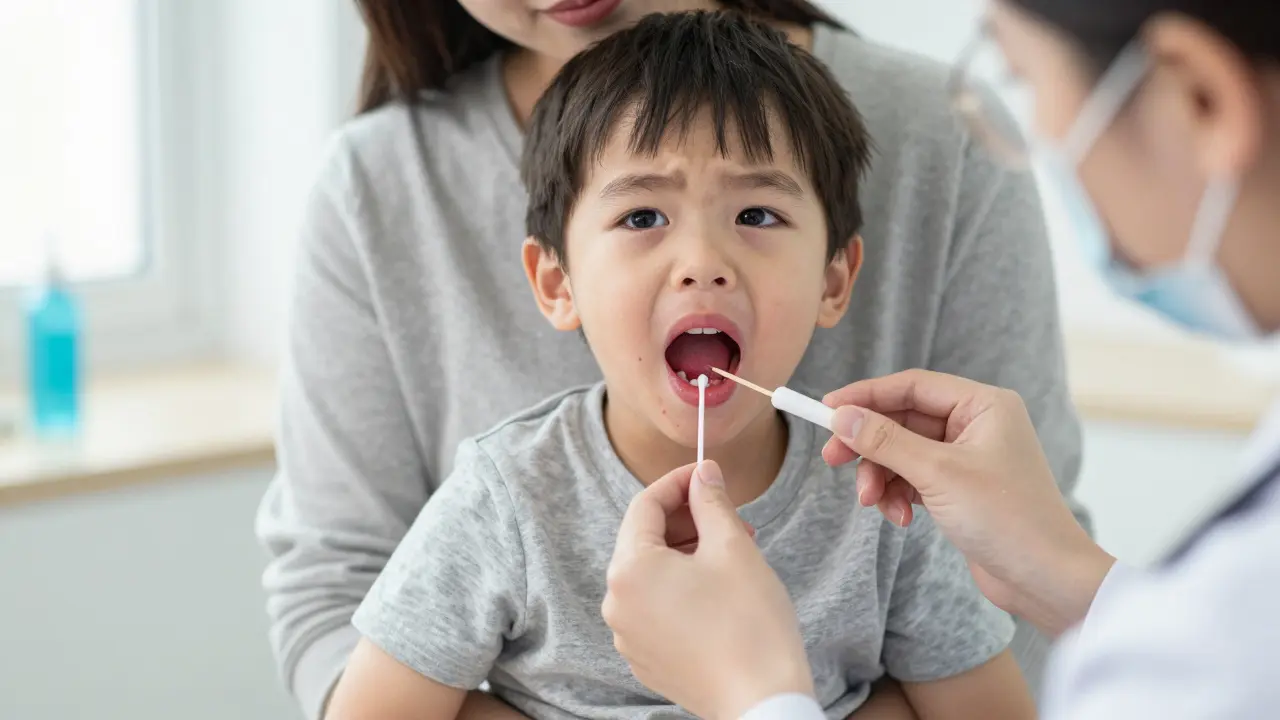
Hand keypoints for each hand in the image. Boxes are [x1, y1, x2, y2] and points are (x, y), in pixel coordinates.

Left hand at [603, 460, 813, 719]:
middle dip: (687, 520)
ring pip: (651, 575)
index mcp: (629, 570)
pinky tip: (718, 589)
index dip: (678, 482)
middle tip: (730, 516)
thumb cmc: (750, 625)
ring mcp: (628, 635)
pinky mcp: (646, 658)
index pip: (645, 505)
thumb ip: (712, 501)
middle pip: (644, 540)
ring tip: (732, 552)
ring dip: (686, 553)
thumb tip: (703, 474)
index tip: (707, 474)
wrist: (763, 704)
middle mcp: (617, 603)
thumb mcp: (733, 547)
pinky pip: (655, 607)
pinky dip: (681, 588)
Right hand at [821, 369, 1113, 636]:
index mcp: (983, 405)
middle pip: (902, 420)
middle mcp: (976, 425)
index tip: (825, 409)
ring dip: (881, 476)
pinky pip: (913, 478)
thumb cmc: (1008, 519)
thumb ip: (886, 441)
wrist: (1046, 580)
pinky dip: (898, 495)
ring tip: (873, 503)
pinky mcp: (959, 489)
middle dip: (868, 444)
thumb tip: (841, 416)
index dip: (865, 395)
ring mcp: (967, 458)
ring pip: (903, 453)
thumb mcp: (938, 474)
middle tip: (833, 459)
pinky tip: (901, 517)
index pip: (911, 386)